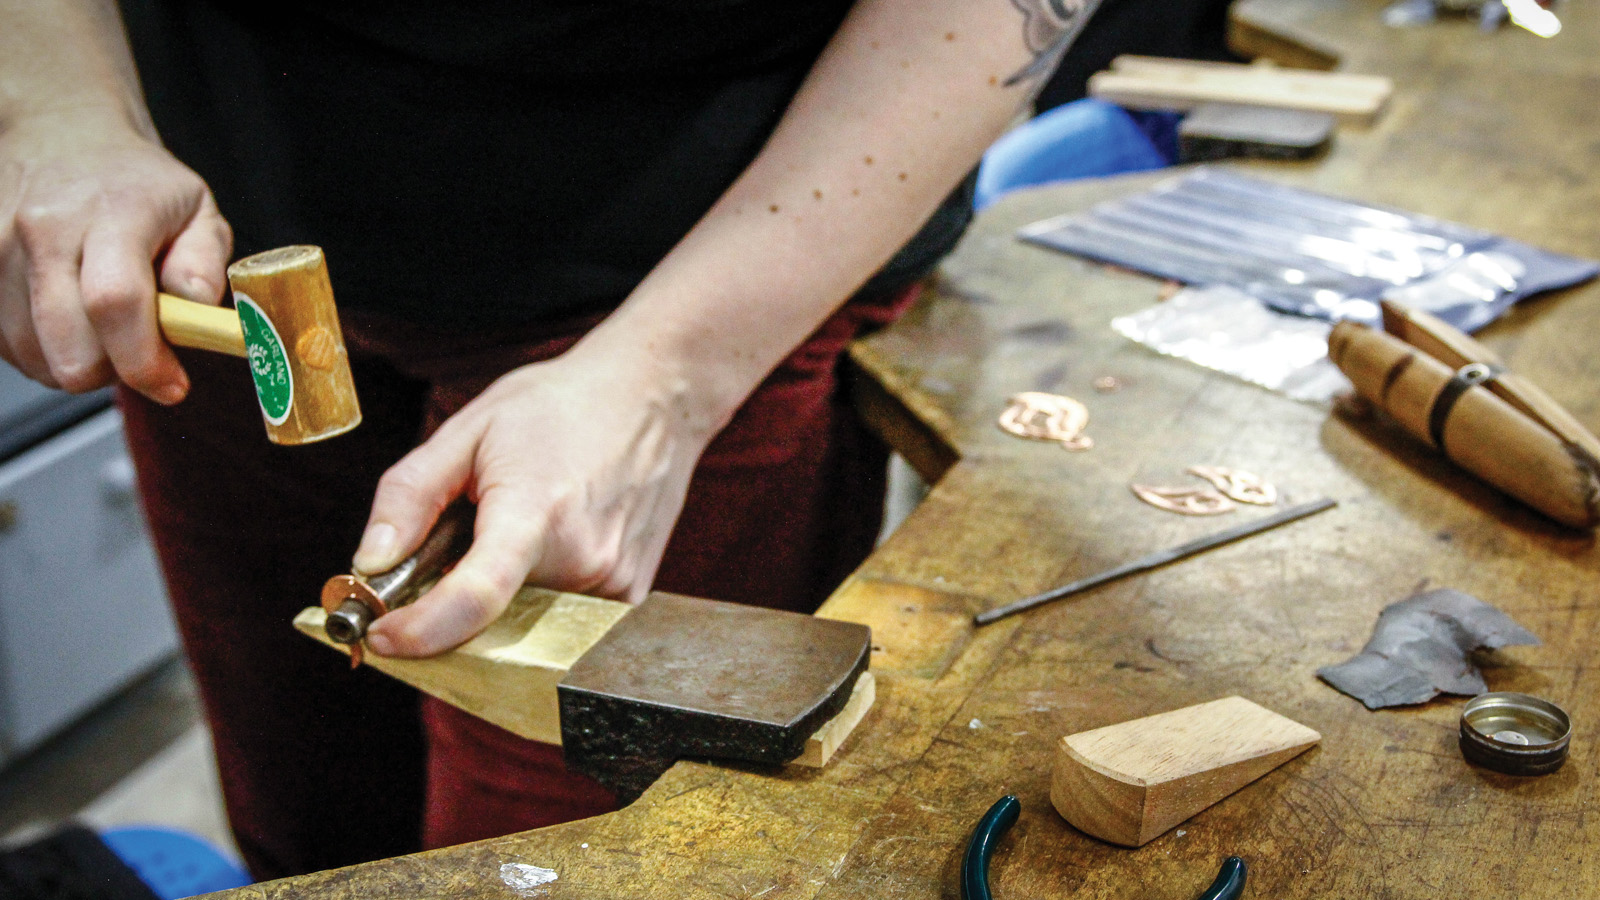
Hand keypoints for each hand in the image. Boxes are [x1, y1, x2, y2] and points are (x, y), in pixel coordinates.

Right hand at [0, 110, 231, 400]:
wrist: (61, 136)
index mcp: (111, 213)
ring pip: (36, 359)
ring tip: (99, 320)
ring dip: (76, 359)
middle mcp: (43, 230)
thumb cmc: (135, 184)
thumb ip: (205, 264)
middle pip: (69, 350)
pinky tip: (65, 316)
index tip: (171, 384)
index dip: (144, 361)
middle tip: (136, 346)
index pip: (115, 303)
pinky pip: (7, 348)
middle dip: (113, 371)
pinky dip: (43, 349)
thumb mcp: (197, 209)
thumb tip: (197, 308)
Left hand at [353, 344, 719, 656]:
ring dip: (497, 597)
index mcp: (536, 511)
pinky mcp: (630, 594)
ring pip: (523, 623)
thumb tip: (369, 563)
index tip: (382, 635)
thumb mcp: (468, 429)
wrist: (655, 395)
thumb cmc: (561, 406)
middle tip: (454, 544)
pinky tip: (550, 540)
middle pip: (490, 618)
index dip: (420, 631)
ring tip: (514, 528)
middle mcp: (583, 558)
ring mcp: (614, 582)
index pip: (475, 599)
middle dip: (452, 602)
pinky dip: (535, 594)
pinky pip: (560, 618)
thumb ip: (409, 496)